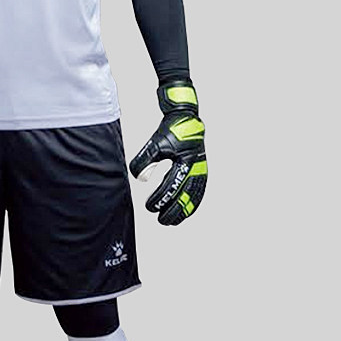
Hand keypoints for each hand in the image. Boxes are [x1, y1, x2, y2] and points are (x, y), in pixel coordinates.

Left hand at [129, 81, 206, 225]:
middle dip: (173, 211)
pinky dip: (192, 204)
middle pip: (185, 197)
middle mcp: (195, 169)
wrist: (187, 118)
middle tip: (160, 220)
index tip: (149, 207)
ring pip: (194, 197)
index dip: (160, 200)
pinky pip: (199, 192)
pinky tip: (186, 211)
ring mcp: (200, 170)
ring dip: (183, 211)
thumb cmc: (171, 131)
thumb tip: (139, 179)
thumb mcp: (155, 143)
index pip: (171, 187)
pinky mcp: (201, 170)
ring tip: (172, 221)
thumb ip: (145, 159)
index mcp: (184, 162)